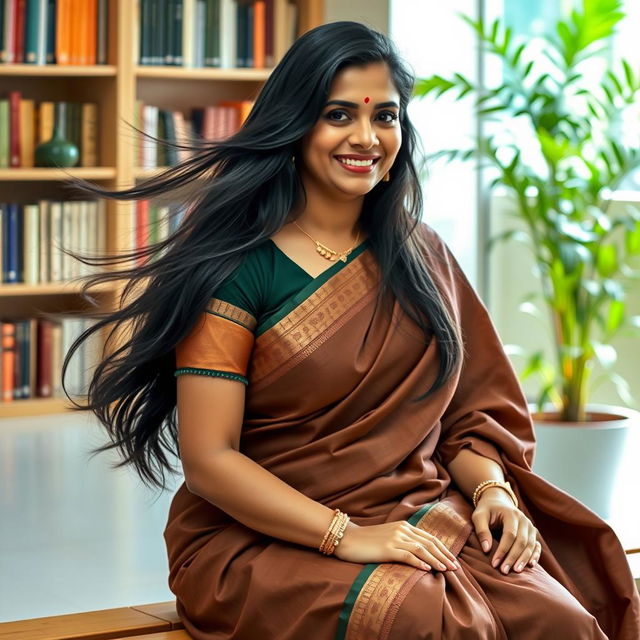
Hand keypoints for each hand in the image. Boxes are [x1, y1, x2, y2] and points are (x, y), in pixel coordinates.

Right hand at [333, 520, 460, 572]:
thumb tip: (419, 552)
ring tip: (446, 570)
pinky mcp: (387, 548)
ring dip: (436, 560)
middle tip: (455, 567)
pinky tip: (427, 569)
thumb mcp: (388, 536)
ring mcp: (395, 538)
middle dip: (444, 555)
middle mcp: (402, 529)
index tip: (452, 559)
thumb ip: (403, 540)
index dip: (442, 549)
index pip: (429, 537)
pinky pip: (407, 555)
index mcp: (404, 526)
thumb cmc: (367, 541)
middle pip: (428, 543)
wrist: (348, 539)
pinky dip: (419, 562)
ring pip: (421, 549)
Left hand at [471, 488, 541, 573]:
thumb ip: (481, 530)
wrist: (498, 501)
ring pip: (530, 545)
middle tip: (504, 571)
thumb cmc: (486, 510)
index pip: (509, 535)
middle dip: (513, 557)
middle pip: (521, 541)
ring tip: (515, 571)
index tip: (494, 563)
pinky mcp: (532, 532)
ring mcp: (530, 526)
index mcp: (510, 514)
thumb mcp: (479, 516)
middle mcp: (523, 520)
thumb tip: (486, 550)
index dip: (503, 550)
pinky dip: (534, 555)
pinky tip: (530, 565)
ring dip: (523, 559)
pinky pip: (536, 545)